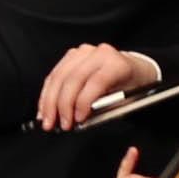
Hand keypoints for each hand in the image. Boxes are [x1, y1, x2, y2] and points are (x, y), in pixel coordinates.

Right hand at [38, 42, 158, 132]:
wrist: (134, 69)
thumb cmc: (131, 85)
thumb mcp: (127, 100)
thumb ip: (104, 109)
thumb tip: (79, 119)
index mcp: (116, 64)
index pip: (95, 82)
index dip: (83, 102)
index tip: (77, 120)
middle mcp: (98, 54)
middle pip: (72, 79)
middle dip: (62, 105)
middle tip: (59, 124)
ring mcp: (83, 52)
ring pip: (58, 76)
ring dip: (49, 101)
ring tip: (47, 120)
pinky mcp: (71, 56)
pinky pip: (54, 75)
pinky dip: (47, 94)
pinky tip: (44, 108)